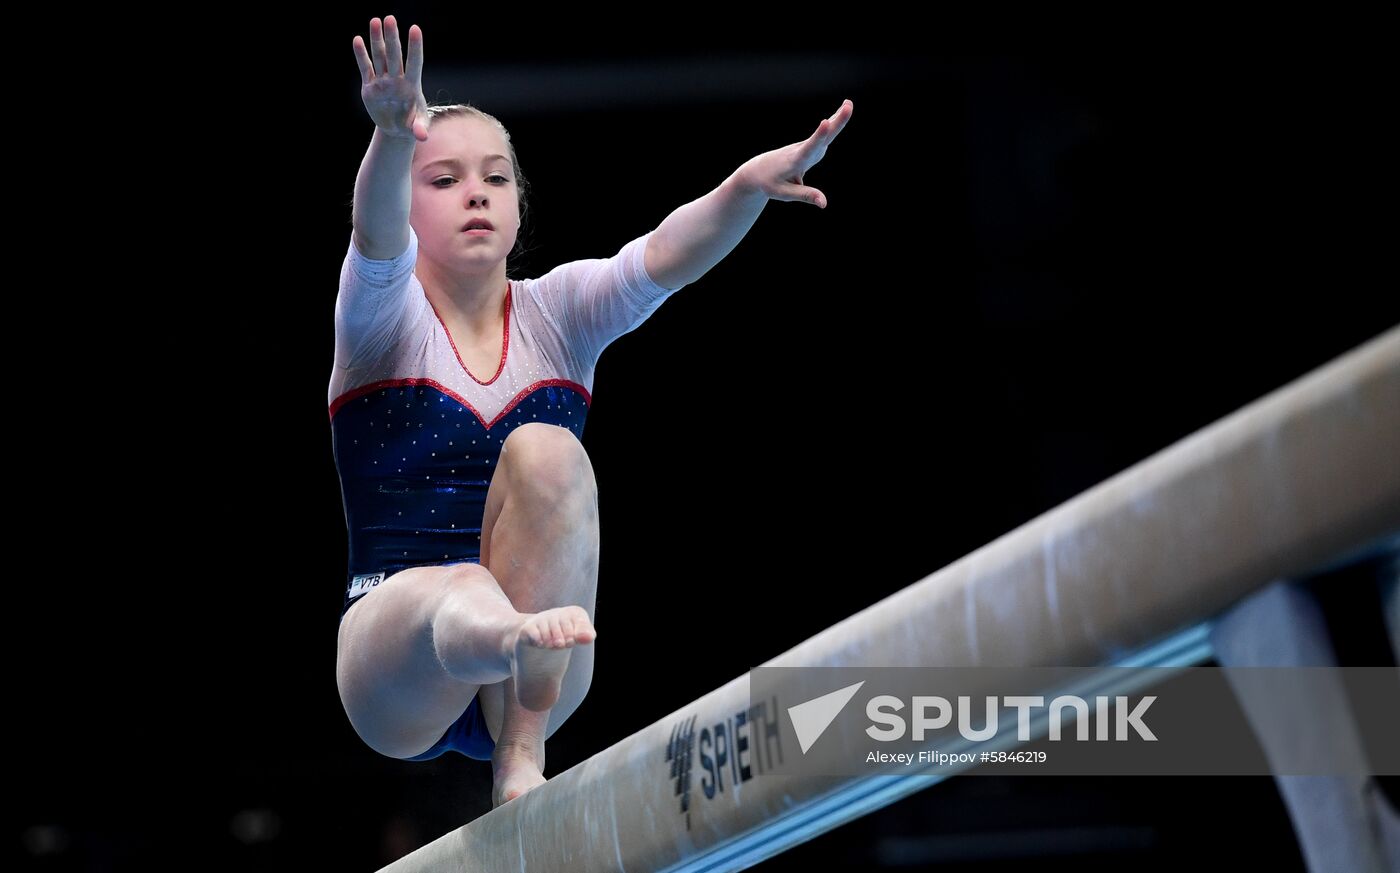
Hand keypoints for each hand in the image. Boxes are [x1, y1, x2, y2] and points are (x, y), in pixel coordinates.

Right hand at [352, 16, 428, 141]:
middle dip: (392, 37)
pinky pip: (365, 68)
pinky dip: (361, 55)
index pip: (414, 63)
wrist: (397, 130)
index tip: (415, 29)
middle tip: (390, 18)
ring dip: (377, 40)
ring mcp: (383, 81)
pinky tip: (357, 40)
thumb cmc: (411, 125)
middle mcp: (397, 80)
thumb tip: (421, 136)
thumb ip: (420, 128)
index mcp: (412, 86)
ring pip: (380, 57)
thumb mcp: (417, 127)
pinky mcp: (370, 86)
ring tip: (375, 20)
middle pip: (395, 56)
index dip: (415, 47)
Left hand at [737, 99, 852, 208]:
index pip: (809, 148)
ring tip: (849, 104)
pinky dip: (835, 122)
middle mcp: (801, 149)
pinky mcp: (809, 146)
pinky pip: (824, 134)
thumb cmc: (770, 183)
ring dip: (838, 119)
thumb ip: (806, 196)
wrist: (758, 170)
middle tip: (849, 105)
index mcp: (795, 161)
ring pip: (825, 133)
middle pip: (822, 136)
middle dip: (836, 122)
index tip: (826, 122)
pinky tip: (843, 110)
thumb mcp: (785, 194)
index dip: (819, 136)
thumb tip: (825, 204)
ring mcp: (806, 146)